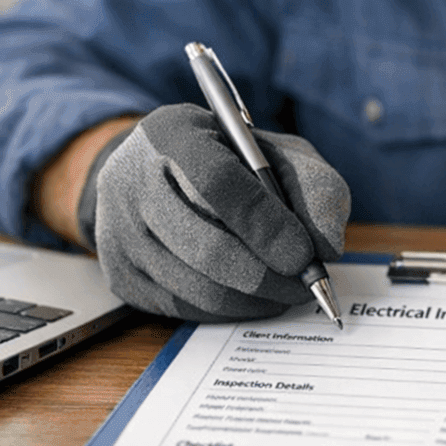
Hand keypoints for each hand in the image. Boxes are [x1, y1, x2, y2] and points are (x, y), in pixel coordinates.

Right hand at [83, 103, 350, 320]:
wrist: (149, 170)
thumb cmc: (224, 159)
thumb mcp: (275, 151)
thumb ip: (312, 185)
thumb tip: (326, 245)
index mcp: (173, 135)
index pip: (218, 183)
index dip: (266, 225)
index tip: (305, 255)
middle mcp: (132, 185)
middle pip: (205, 249)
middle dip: (268, 276)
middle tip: (306, 286)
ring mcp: (119, 235)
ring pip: (198, 289)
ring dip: (255, 300)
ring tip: (287, 291)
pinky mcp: (120, 277)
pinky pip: (185, 309)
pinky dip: (231, 311)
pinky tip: (254, 297)